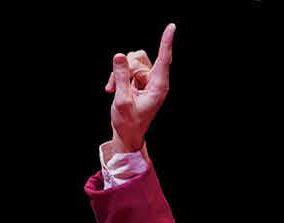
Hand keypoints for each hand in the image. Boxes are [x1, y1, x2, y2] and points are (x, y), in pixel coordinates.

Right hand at [103, 23, 174, 153]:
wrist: (126, 134)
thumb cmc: (128, 123)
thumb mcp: (122, 100)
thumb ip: (121, 77)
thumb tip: (119, 55)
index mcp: (158, 87)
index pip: (164, 60)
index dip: (166, 42)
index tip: (171, 27)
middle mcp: (155, 81)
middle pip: (139, 59)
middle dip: (124, 69)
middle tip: (114, 87)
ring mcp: (147, 79)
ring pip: (133, 60)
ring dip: (120, 72)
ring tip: (112, 88)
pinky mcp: (139, 80)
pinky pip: (127, 67)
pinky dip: (118, 75)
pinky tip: (111, 88)